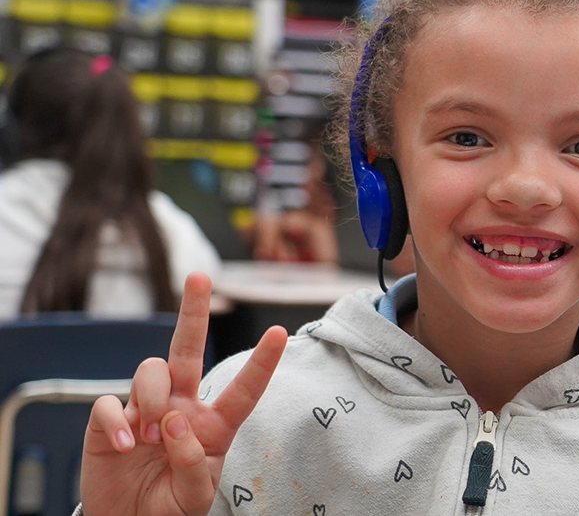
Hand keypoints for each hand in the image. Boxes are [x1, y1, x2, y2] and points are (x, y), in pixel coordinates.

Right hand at [79, 272, 286, 515]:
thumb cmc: (170, 507)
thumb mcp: (196, 494)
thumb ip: (194, 461)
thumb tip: (176, 420)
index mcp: (214, 425)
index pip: (244, 389)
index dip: (262, 363)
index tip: (279, 332)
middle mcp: (181, 408)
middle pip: (187, 351)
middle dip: (193, 312)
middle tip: (200, 276)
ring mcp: (144, 410)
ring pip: (150, 370)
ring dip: (152, 398)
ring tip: (148, 438)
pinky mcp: (108, 421)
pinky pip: (110, 402)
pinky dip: (117, 420)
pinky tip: (124, 444)